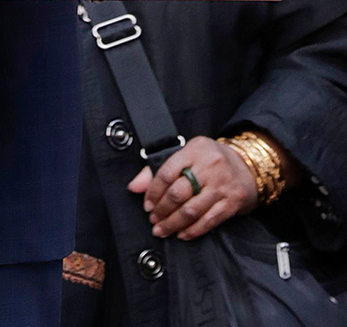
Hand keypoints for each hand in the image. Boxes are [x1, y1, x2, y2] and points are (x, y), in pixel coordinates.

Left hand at [128, 136, 257, 239]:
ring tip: (163, 230)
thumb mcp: (188, 155)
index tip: (147, 205)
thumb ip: (159, 169)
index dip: (153, 192)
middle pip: (178, 193)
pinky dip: (193, 231)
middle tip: (154, 220)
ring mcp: (222, 185)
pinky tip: (182, 234)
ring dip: (174, 224)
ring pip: (192, 210)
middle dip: (162, 211)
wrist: (250, 166)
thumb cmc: (212, 160)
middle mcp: (209, 166)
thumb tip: (134, 187)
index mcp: (195, 149)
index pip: (167, 172)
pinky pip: (208, 221)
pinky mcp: (232, 203)